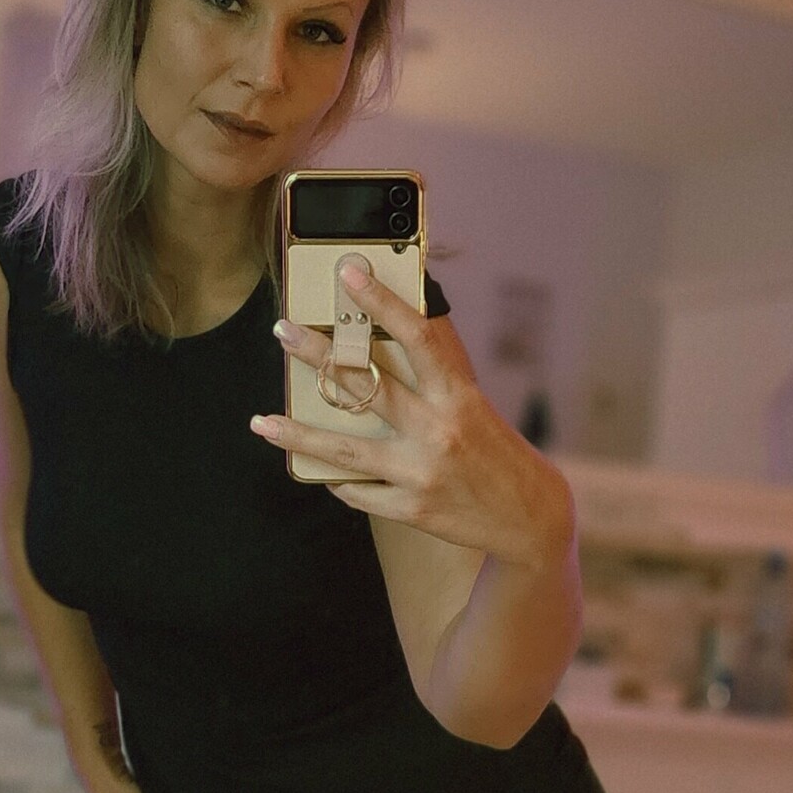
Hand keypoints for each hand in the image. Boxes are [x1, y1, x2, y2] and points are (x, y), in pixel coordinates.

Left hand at [252, 260, 572, 566]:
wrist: (531, 518)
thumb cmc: (498, 451)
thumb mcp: (474, 405)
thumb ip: (436, 376)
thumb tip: (401, 332)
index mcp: (458, 396)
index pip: (416, 336)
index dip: (381, 301)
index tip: (349, 273)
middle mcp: (437, 431)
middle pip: (364, 385)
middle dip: (317, 354)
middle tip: (281, 331)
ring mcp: (421, 473)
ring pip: (345, 450)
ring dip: (298, 434)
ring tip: (261, 422)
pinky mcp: (412, 509)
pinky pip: (360, 491)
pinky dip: (339, 480)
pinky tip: (319, 469)